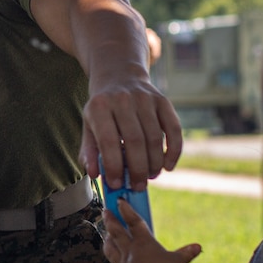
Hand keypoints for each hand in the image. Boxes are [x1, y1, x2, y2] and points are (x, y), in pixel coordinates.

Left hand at [79, 76, 181, 190]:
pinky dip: (173, 151)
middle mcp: (123, 99)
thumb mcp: (88, 126)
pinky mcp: (163, 101)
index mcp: (99, 107)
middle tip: (137, 186)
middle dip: (137, 169)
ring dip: (154, 163)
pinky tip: (168, 166)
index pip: (108, 141)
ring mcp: (145, 98)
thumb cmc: (102, 110)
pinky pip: (173, 129)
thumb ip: (89, 151)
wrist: (119, 77)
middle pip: (135, 141)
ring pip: (155, 138)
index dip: (114, 166)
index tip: (117, 184)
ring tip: (150, 177)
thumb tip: (95, 175)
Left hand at [100, 198, 200, 262]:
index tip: (119, 201)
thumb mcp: (178, 262)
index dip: (126, 210)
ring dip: (107, 242)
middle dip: (110, 220)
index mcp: (143, 242)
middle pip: (116, 232)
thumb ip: (186, 253)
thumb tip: (198, 247)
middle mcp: (130, 251)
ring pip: (111, 250)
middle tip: (105, 211)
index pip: (134, 221)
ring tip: (106, 237)